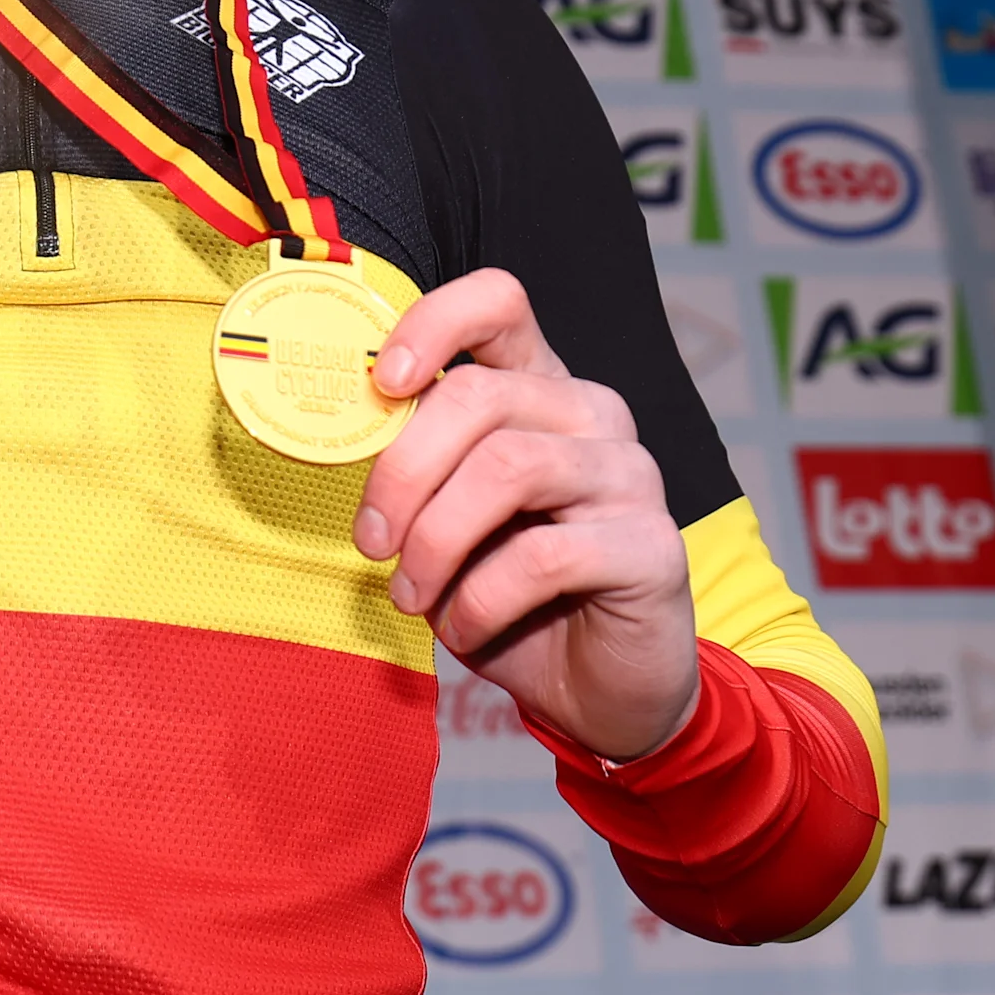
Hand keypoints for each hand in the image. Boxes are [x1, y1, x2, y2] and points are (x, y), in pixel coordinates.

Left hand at [353, 268, 695, 762]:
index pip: (498, 304)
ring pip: (507, 467)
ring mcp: (631, 475)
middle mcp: (592, 415)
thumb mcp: (446, 522)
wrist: (594, 689)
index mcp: (538, 388)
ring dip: (435, 540)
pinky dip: (479, 599)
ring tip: (410, 594)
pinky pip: (542, 555)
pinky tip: (464, 630)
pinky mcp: (652, 546)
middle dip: (402, 472)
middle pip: (478, 396)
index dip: (433, 323)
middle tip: (370, 542)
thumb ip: (418, 470)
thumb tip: (341, 435)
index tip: (384, 383)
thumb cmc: (507, 594)